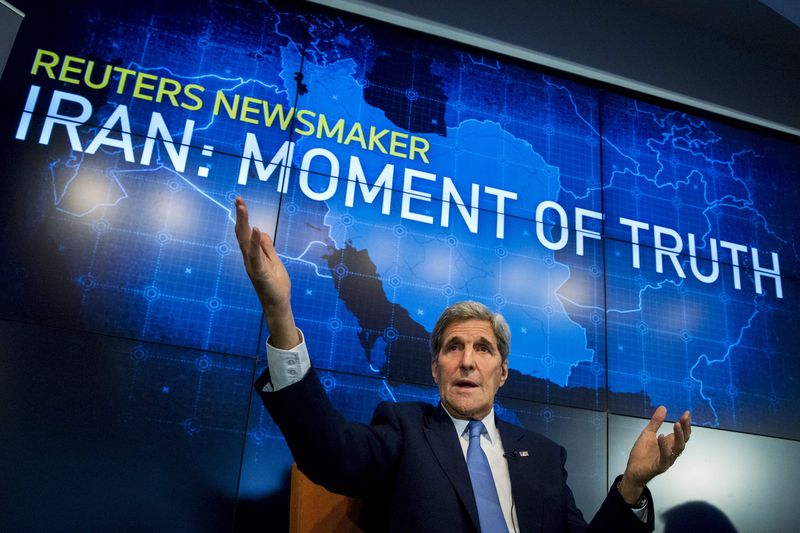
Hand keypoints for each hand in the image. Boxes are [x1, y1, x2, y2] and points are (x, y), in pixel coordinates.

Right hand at [234, 197, 299, 348]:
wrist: (278, 305)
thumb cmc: (276, 285)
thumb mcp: (274, 261)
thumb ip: (267, 247)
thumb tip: (260, 231)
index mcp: (253, 255)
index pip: (245, 233)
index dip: (243, 218)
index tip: (240, 202)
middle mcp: (249, 259)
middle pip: (242, 234)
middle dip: (240, 216)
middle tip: (238, 199)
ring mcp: (252, 266)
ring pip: (245, 242)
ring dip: (244, 224)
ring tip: (242, 208)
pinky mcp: (260, 273)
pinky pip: (256, 256)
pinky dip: (254, 242)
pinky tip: (254, 229)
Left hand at [618, 406, 691, 504]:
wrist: (633, 469)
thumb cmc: (642, 453)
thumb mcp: (648, 433)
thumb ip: (656, 422)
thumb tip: (663, 407)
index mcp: (670, 444)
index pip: (682, 433)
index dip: (685, 424)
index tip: (687, 413)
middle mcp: (671, 451)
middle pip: (684, 440)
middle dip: (685, 428)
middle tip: (685, 417)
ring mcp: (667, 459)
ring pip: (678, 448)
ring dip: (679, 436)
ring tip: (676, 424)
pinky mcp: (660, 466)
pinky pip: (665, 457)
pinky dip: (664, 447)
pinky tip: (661, 437)